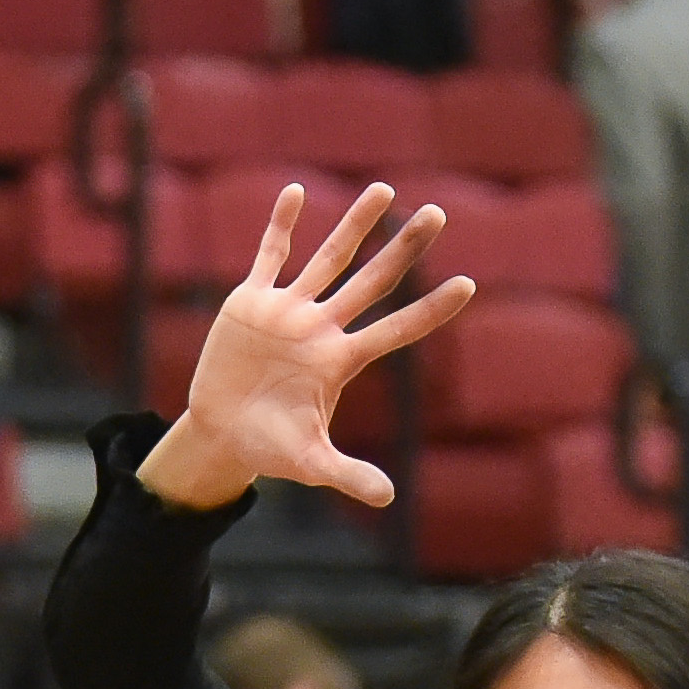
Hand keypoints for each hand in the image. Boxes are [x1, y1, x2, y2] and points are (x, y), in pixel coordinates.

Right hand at [159, 183, 472, 510]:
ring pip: (330, 258)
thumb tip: (389, 498)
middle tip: (438, 214)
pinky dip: (280, 225)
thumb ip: (347, 475)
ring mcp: (289, 311)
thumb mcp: (309, 463)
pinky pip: (269, 256)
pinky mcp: (252, 302)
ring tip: (384, 190)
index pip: (396, 329)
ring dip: (355, 224)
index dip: (431, 310)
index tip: (468, 285)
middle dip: (404, 249)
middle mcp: (322, 328)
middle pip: (373, 280)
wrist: (220, 432)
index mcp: (340, 361)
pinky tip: (294, 192)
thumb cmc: (269, 448)